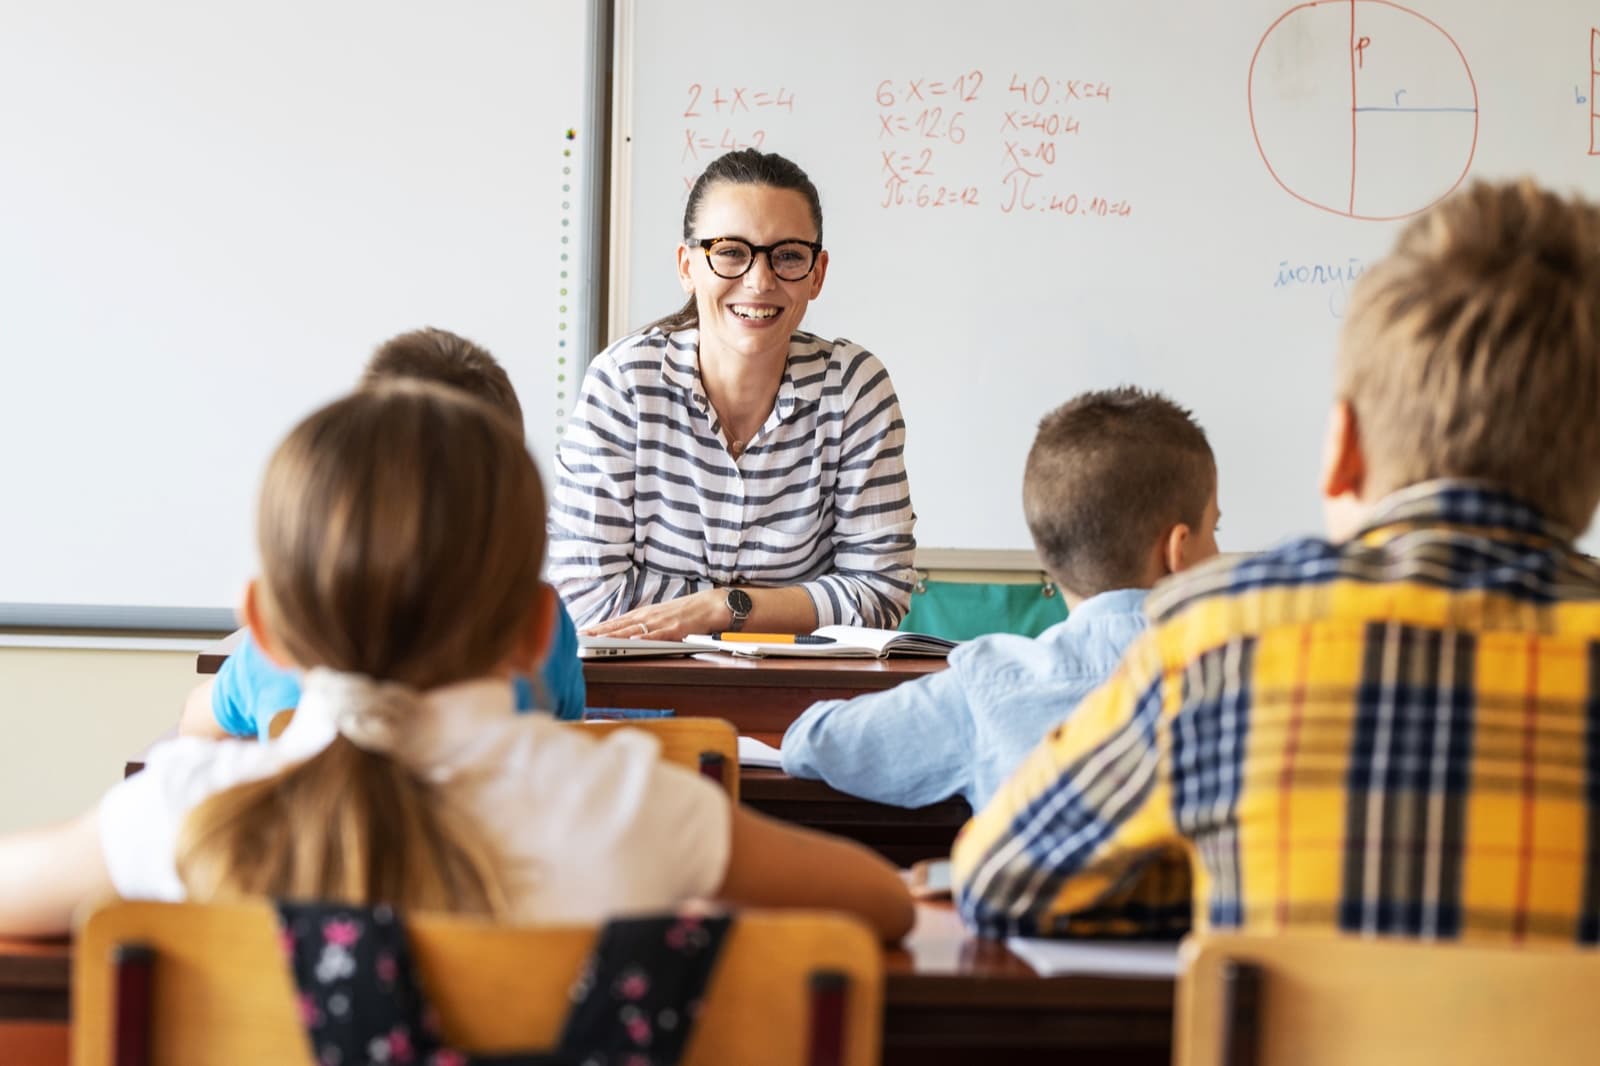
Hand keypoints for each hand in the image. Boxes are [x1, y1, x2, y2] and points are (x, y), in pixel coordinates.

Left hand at [581, 589, 726, 641]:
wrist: (711, 604)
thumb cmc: (685, 612)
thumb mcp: (660, 616)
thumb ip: (643, 624)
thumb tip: (624, 632)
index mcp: (645, 614)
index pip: (616, 621)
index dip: (598, 627)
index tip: (582, 632)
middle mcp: (650, 616)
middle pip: (620, 625)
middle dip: (599, 632)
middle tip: (581, 637)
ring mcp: (662, 622)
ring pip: (634, 630)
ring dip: (615, 636)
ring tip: (598, 640)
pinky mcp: (676, 629)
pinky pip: (659, 635)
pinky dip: (646, 638)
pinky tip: (633, 641)